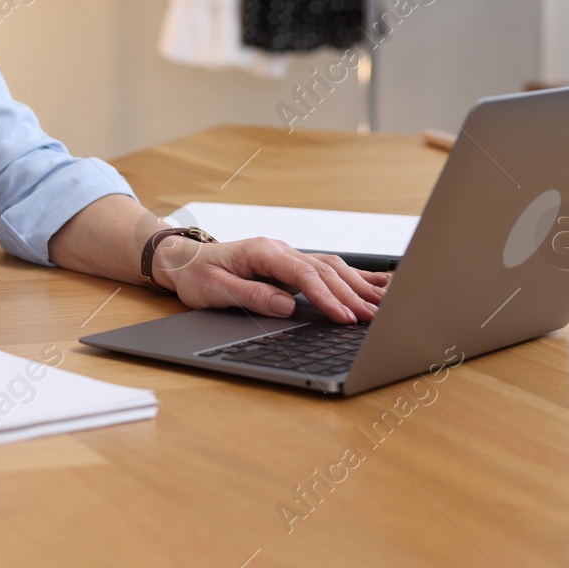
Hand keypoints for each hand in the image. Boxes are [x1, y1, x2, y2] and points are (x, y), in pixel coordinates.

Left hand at [152, 235, 390, 322]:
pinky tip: (376, 282)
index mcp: (261, 252)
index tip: (342, 316)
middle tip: (373, 318)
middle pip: (323, 271)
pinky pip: (326, 267)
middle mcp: (278, 249)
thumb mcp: (216, 289)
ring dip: (357, 286)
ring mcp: (286, 255)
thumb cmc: (197, 275)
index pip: (302, 274)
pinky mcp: (290, 264)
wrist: (185, 261)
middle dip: (350, 295)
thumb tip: (286, 305)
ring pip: (331, 267)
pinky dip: (353, 275)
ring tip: (383, 305)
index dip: (325, 296)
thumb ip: (252, 295)